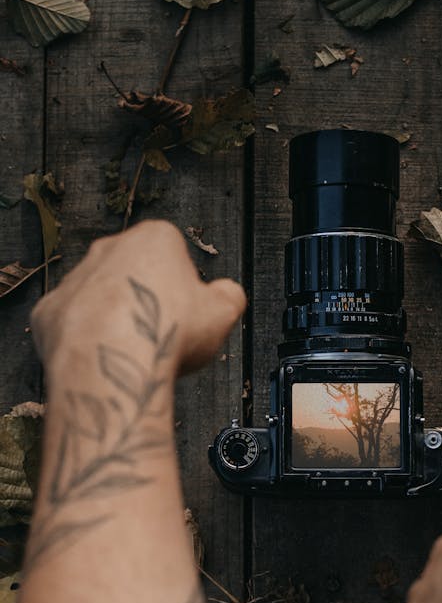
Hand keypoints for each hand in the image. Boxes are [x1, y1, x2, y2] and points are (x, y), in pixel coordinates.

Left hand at [31, 220, 245, 378]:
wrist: (113, 363)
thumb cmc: (166, 333)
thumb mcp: (223, 313)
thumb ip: (230, 296)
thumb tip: (229, 293)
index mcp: (155, 239)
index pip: (175, 253)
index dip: (185, 285)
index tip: (189, 310)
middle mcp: (109, 249)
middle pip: (135, 271)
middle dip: (148, 297)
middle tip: (164, 331)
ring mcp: (76, 278)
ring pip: (101, 296)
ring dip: (116, 317)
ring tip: (136, 350)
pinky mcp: (50, 310)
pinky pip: (73, 322)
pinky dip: (87, 338)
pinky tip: (106, 356)